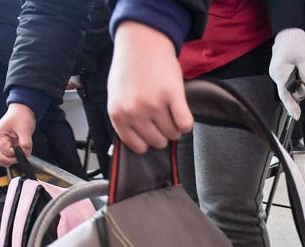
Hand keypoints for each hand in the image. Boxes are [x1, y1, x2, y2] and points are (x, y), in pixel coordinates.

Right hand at [0, 103, 34, 166]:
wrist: (22, 110)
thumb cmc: (21, 116)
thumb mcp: (25, 130)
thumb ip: (25, 144)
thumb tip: (26, 154)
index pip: (6, 153)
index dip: (17, 155)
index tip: (24, 152)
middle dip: (12, 159)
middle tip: (22, 154)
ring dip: (9, 160)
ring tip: (18, 156)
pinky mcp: (3, 144)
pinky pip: (1, 155)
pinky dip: (7, 158)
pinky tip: (14, 156)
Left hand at [108, 21, 192, 153]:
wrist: (142, 41)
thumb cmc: (130, 68)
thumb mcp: (117, 96)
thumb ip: (125, 118)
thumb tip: (141, 141)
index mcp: (118, 114)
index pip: (138, 146)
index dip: (148, 141)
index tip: (152, 132)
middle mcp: (134, 112)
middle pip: (158, 142)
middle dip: (164, 134)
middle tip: (164, 120)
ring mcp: (154, 104)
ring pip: (173, 134)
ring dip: (176, 127)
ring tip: (172, 114)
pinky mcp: (172, 96)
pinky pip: (185, 124)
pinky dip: (187, 123)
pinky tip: (182, 112)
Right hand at [269, 28, 304, 120]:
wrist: (288, 29)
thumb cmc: (295, 42)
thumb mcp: (304, 60)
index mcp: (279, 73)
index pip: (284, 94)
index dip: (291, 106)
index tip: (296, 116)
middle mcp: (275, 74)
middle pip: (285, 93)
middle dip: (295, 98)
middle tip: (300, 110)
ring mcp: (276, 73)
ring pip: (286, 88)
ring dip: (295, 91)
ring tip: (303, 84)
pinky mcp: (279, 70)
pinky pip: (285, 82)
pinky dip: (292, 86)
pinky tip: (299, 84)